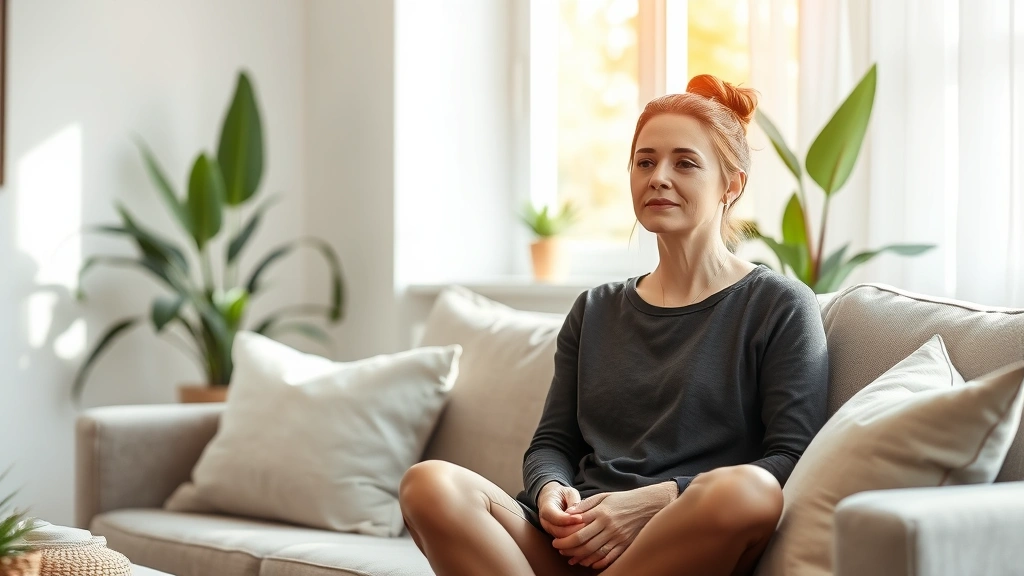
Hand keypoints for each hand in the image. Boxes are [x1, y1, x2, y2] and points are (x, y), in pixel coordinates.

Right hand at [537, 482, 585, 538]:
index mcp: (546, 507)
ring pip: (562, 539)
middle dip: (574, 530)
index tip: (580, 518)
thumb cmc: (562, 495)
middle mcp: (545, 521)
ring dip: (576, 537)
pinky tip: (586, 537)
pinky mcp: (556, 536)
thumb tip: (578, 513)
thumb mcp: (569, 493)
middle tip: (588, 526)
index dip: (568, 519)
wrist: (552, 499)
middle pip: (559, 531)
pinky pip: (565, 542)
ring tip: (589, 531)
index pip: (554, 516)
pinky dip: (576, 541)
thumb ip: (573, 501)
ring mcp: (550, 530)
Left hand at [552, 482, 675, 569]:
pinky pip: (610, 557)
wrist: (648, 504)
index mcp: (601, 512)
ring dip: (580, 557)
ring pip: (595, 551)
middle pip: (584, 541)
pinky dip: (598, 562)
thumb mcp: (603, 497)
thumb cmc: (623, 500)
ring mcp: (618, 536)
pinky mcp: (626, 544)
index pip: (577, 527)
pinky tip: (589, 563)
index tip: (555, 540)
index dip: (564, 536)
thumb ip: (585, 505)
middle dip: (568, 548)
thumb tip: (567, 514)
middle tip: (559, 550)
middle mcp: (608, 525)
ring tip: (571, 559)